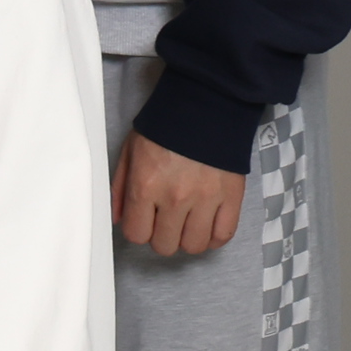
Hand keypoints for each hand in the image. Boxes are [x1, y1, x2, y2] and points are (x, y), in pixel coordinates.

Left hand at [114, 130, 247, 256]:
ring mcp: (206, 199)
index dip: (138, 229)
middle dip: (162, 236)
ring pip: (194, 245)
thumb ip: (120, 188)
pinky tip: (207, 225)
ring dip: (187, 238)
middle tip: (166, 220)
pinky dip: (214, 237)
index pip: (136, 234)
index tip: (143, 220)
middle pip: (165, 245)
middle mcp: (175, 198)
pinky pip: (223, 235)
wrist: (205, 105)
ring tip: (187, 223)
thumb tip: (118, 219)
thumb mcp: (130, 152)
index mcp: (145, 186)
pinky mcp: (231, 196)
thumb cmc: (164, 127)